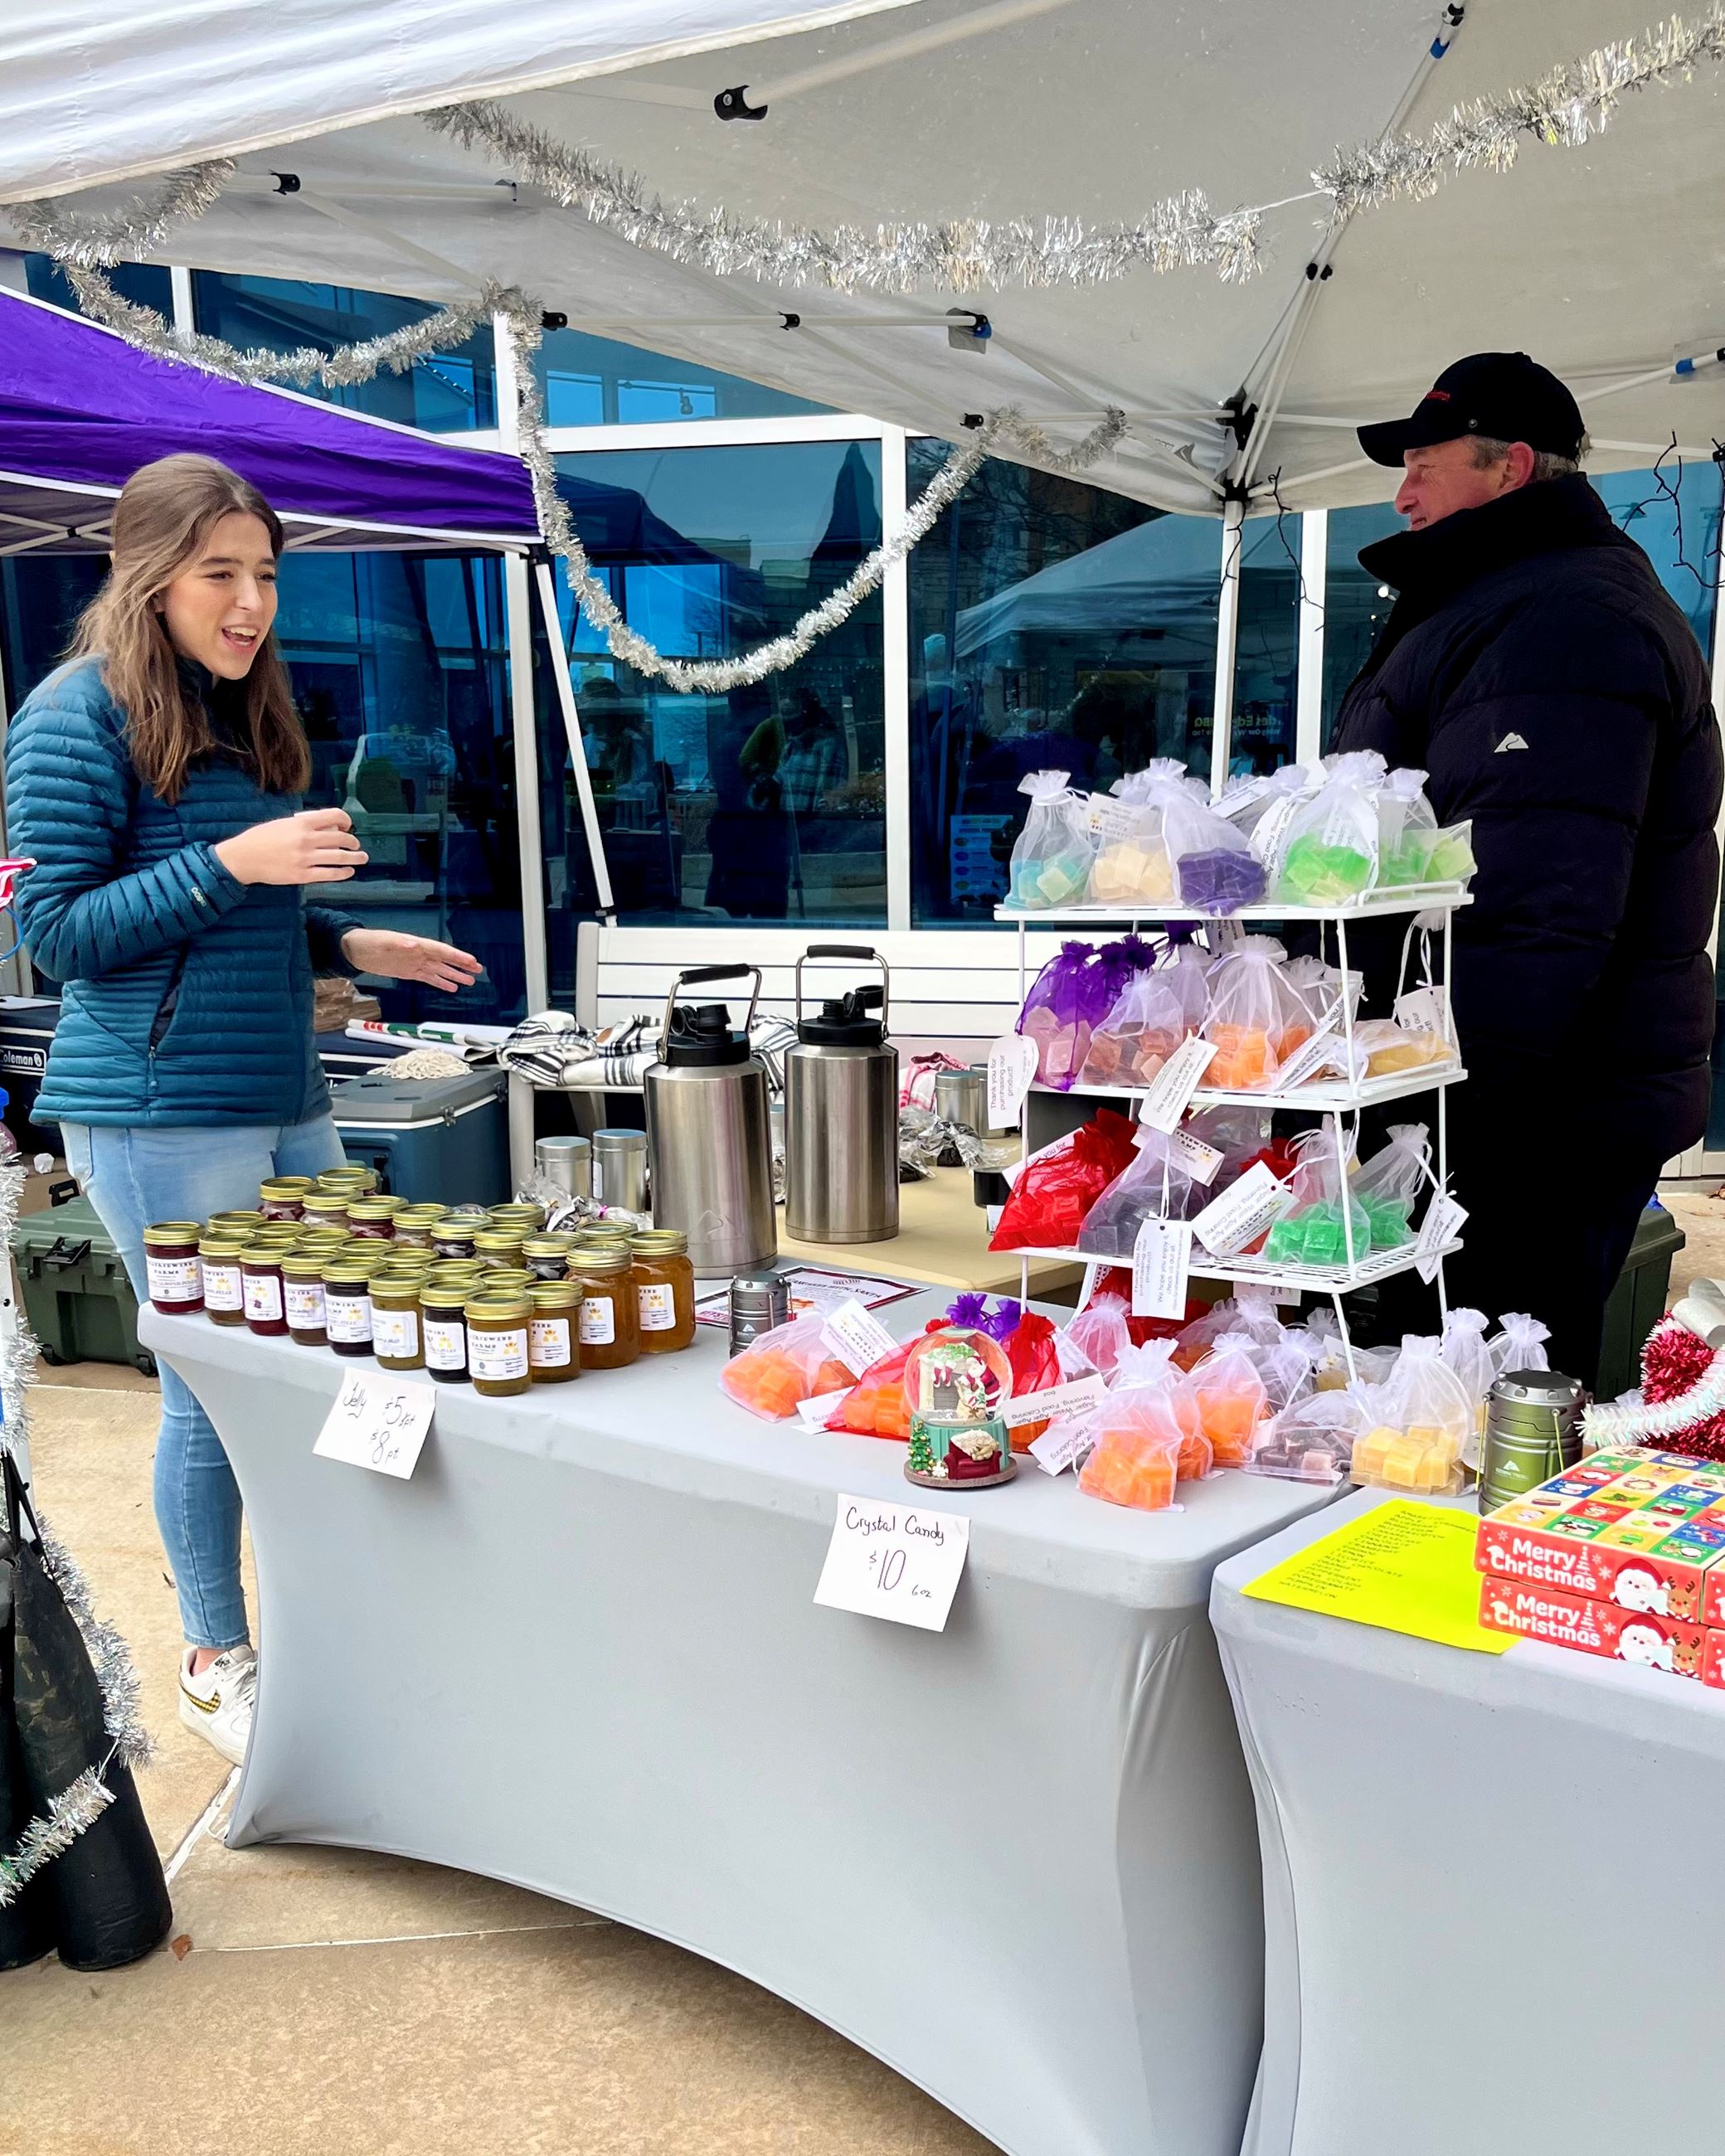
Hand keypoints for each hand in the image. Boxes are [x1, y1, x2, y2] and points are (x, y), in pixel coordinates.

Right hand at [215, 808, 367, 885]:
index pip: (335, 816)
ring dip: (355, 858)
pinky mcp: (302, 875)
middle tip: (356, 846)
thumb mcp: (284, 823)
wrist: (244, 858)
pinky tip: (349, 872)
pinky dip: (343, 873)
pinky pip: (330, 874)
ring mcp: (305, 858)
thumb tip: (329, 827)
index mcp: (302, 823)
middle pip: (342, 839)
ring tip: (362, 858)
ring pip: (340, 857)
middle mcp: (306, 839)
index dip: (346, 821)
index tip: (347, 827)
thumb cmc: (262, 838)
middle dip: (353, 842)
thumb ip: (306, 824)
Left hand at [340, 930, 483, 993]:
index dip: (457, 957)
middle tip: (478, 970)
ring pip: (439, 970)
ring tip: (470, 981)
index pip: (442, 951)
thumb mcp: (384, 943)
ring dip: (454, 975)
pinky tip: (451, 987)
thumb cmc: (369, 943)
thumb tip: (415, 945)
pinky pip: (429, 978)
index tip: (472, 961)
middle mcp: (419, 954)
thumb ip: (400, 945)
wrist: (355, 950)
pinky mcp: (409, 972)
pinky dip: (440, 982)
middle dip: (461, 965)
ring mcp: (415, 964)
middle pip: (445, 960)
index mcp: (417, 945)